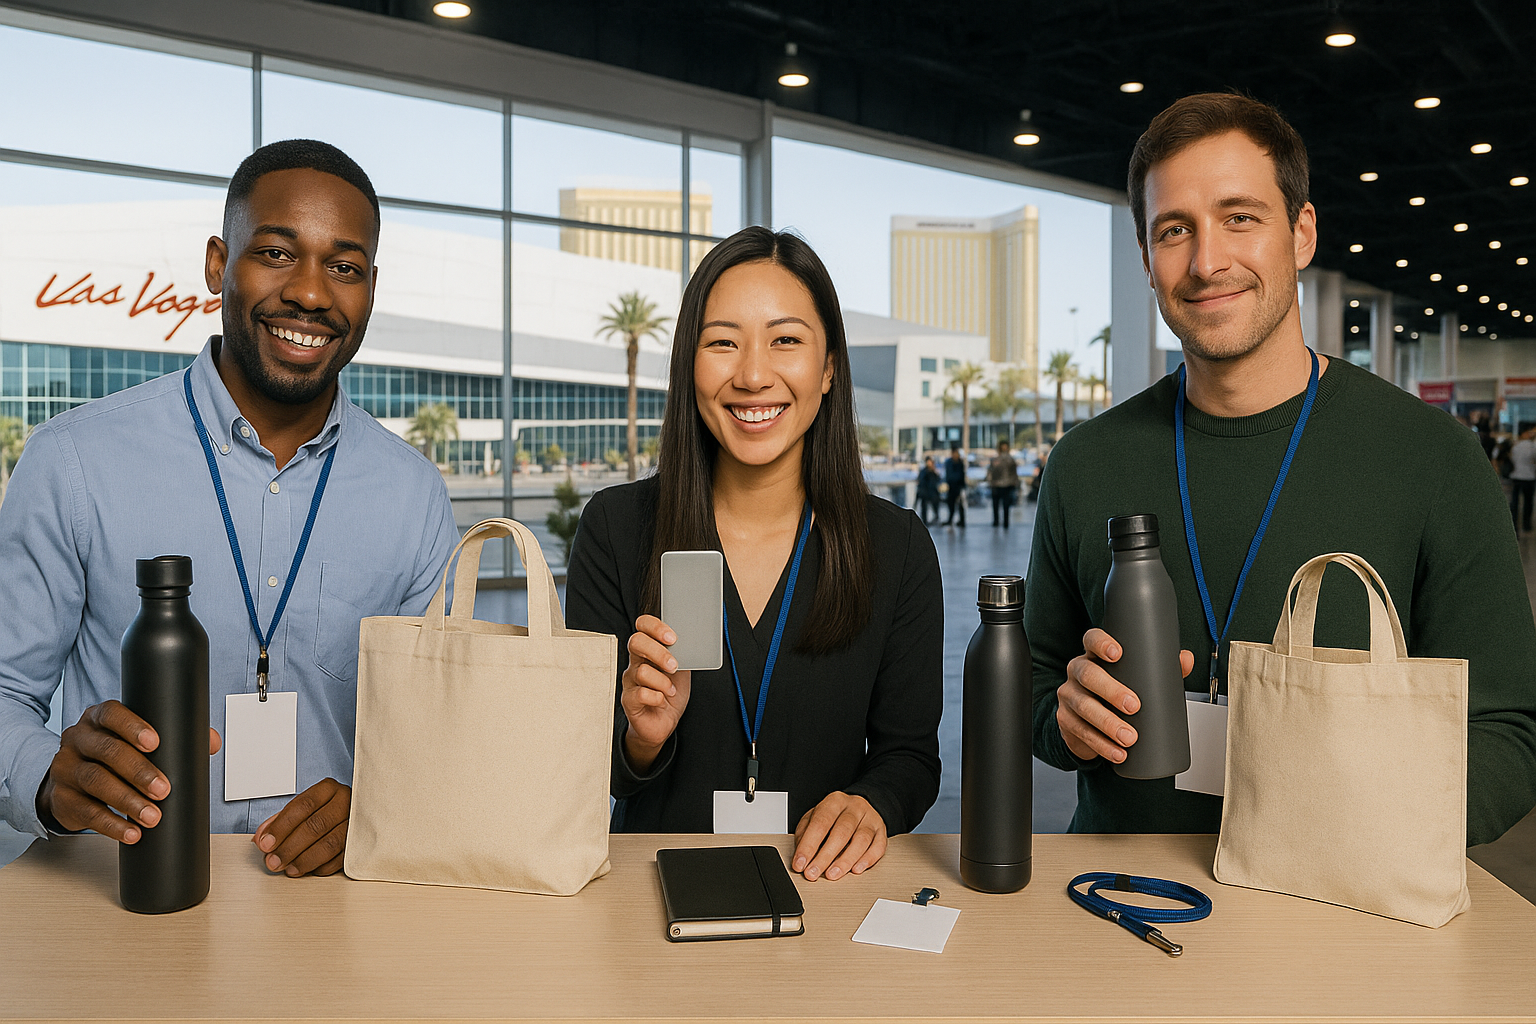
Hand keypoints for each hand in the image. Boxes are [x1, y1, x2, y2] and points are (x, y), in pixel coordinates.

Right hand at [37, 700, 219, 842]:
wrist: (69, 782)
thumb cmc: (111, 756)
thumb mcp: (134, 741)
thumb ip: (174, 737)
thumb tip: (210, 741)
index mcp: (98, 718)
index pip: (112, 714)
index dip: (132, 726)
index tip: (155, 742)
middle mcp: (78, 739)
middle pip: (107, 751)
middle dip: (138, 771)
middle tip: (163, 789)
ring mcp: (66, 768)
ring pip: (96, 781)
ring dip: (128, 801)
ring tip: (152, 816)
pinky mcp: (62, 798)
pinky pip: (86, 812)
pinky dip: (112, 825)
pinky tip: (132, 832)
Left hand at [252, 778, 350, 876]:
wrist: (354, 813)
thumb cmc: (323, 811)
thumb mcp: (301, 810)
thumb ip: (280, 822)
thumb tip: (261, 838)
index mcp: (329, 789)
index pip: (303, 805)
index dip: (281, 826)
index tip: (266, 843)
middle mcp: (345, 802)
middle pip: (316, 825)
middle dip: (290, 847)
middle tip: (274, 861)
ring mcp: (356, 822)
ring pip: (330, 844)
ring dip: (305, 860)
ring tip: (290, 868)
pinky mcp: (362, 842)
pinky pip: (342, 858)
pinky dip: (323, 867)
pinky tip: (310, 870)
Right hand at [620, 614, 691, 771]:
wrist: (664, 723)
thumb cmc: (671, 693)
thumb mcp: (682, 670)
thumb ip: (682, 655)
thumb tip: (694, 640)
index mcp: (648, 650)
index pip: (642, 626)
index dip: (654, 627)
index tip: (672, 638)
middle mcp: (635, 662)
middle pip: (636, 642)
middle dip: (658, 652)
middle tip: (674, 665)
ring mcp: (630, 681)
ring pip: (642, 671)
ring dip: (663, 682)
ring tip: (671, 690)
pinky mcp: (629, 700)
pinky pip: (641, 694)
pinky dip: (657, 697)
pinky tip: (662, 700)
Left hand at [791, 792, 886, 881]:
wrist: (858, 807)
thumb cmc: (834, 816)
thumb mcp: (814, 817)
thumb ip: (805, 834)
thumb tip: (801, 856)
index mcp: (834, 801)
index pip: (820, 823)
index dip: (809, 845)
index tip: (800, 863)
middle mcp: (854, 808)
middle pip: (841, 832)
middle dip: (825, 856)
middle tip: (813, 872)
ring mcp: (870, 819)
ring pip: (861, 840)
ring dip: (845, 861)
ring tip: (832, 874)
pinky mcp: (881, 831)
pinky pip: (878, 846)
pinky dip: (867, 860)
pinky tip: (856, 869)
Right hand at [1059, 628, 1193, 762]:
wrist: (1088, 721)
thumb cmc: (1114, 694)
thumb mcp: (1135, 679)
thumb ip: (1161, 668)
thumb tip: (1185, 659)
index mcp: (1094, 656)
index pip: (1091, 640)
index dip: (1101, 643)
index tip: (1117, 653)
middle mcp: (1077, 672)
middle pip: (1088, 675)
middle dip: (1111, 690)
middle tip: (1134, 706)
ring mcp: (1070, 696)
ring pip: (1084, 706)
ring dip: (1108, 723)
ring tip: (1129, 737)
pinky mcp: (1066, 721)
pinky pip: (1081, 732)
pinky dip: (1101, 745)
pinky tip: (1117, 752)